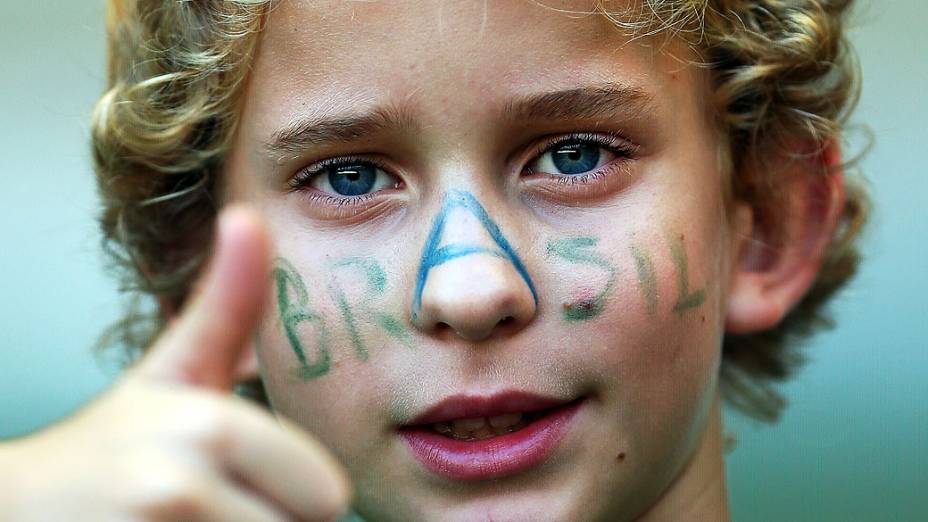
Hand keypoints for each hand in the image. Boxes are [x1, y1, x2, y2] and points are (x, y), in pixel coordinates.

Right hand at [1, 206, 350, 521]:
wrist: (17, 509)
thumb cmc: (117, 439)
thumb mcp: (175, 370)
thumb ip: (228, 303)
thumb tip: (249, 217)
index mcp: (211, 429)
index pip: (326, 497)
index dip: (294, 492)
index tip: (241, 473)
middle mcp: (180, 490)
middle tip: (212, 505)